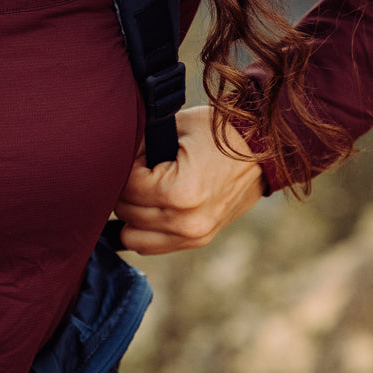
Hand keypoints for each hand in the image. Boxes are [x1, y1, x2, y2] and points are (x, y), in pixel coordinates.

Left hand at [113, 105, 264, 254]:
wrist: (261, 150)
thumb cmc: (217, 132)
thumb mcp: (174, 128)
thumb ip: (139, 146)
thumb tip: (110, 157)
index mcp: (180, 193)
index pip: (126, 187)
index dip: (125, 165)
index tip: (138, 152)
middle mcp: (186, 222)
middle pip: (125, 212)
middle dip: (125, 187)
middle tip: (142, 166)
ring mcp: (194, 236)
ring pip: (131, 235)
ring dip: (131, 211)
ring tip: (145, 186)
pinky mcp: (198, 241)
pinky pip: (150, 244)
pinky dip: (143, 227)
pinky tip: (150, 204)